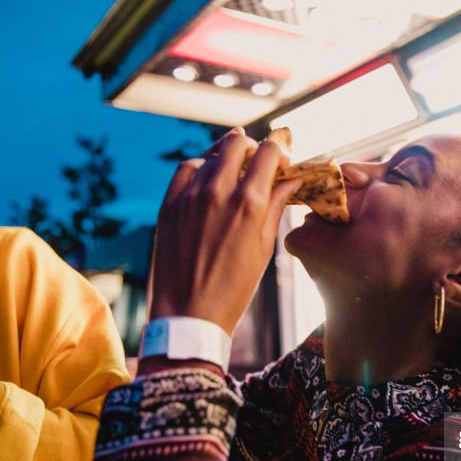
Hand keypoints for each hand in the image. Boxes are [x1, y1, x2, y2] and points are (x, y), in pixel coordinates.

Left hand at [147, 127, 299, 334]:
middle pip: (239, 143)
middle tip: (261, 161)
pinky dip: (201, 167)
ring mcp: (190, 196)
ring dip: (229, 156)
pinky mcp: (169, 205)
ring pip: (213, 154)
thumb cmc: (234, 289)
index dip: (282, 144)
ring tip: (237, 171)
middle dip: (255, 146)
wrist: (189, 316)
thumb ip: (275, 207)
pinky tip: (209, 180)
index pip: (270, 151)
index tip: (286, 145)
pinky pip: (187, 168)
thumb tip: (291, 181)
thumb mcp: (264, 249)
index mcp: (250, 204)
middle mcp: (219, 191)